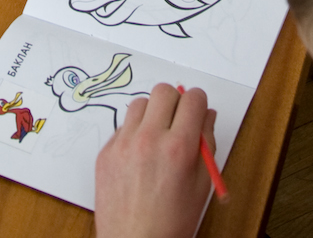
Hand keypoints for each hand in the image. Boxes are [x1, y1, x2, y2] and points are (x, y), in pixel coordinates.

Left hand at [95, 84, 216, 237]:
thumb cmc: (171, 222)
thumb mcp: (202, 184)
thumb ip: (207, 144)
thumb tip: (207, 116)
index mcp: (179, 147)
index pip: (192, 98)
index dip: (199, 103)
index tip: (197, 112)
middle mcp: (149, 139)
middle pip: (164, 91)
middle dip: (175, 102)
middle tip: (178, 121)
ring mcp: (123, 144)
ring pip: (140, 104)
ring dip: (152, 114)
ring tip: (157, 139)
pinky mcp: (105, 152)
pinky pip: (122, 127)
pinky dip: (134, 133)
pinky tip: (140, 157)